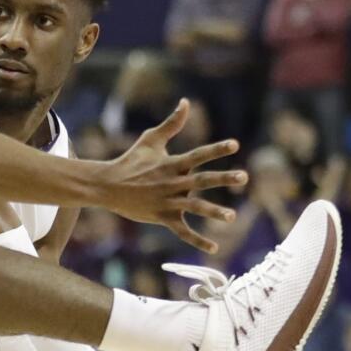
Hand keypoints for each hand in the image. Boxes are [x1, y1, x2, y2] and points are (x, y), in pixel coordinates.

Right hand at [102, 100, 247, 251]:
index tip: (235, 145)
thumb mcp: (150, 140)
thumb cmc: (131, 161)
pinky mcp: (162, 217)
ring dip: (213, 212)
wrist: (107, 186)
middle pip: (202, 180)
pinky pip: (182, 231)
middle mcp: (172, 183)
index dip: (216, 149)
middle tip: (244, 177)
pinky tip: (214, 248)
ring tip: (232, 217)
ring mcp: (167, 202)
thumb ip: (171, 124)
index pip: (198, 155)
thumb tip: (186, 102)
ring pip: (194, 208)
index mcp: (172, 164)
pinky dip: (197, 241)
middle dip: (223, 178)